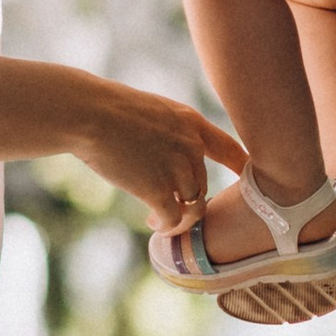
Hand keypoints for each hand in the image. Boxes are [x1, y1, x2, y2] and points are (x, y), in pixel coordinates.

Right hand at [70, 80, 243, 233]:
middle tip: (167, 207)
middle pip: (202, 183)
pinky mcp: (158, 191)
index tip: (247, 179)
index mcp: (191, 122)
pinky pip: (174, 219)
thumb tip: (167, 156)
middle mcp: (191, 146)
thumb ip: (168, 133)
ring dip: (180, 218)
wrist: (88, 114)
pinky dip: (166, 226)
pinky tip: (152, 222)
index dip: (241, 166)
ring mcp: (177, 169)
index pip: (229, 148)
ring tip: (160, 220)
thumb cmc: (108, 109)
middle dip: (187, 198)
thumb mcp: (151, 111)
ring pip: (194, 207)